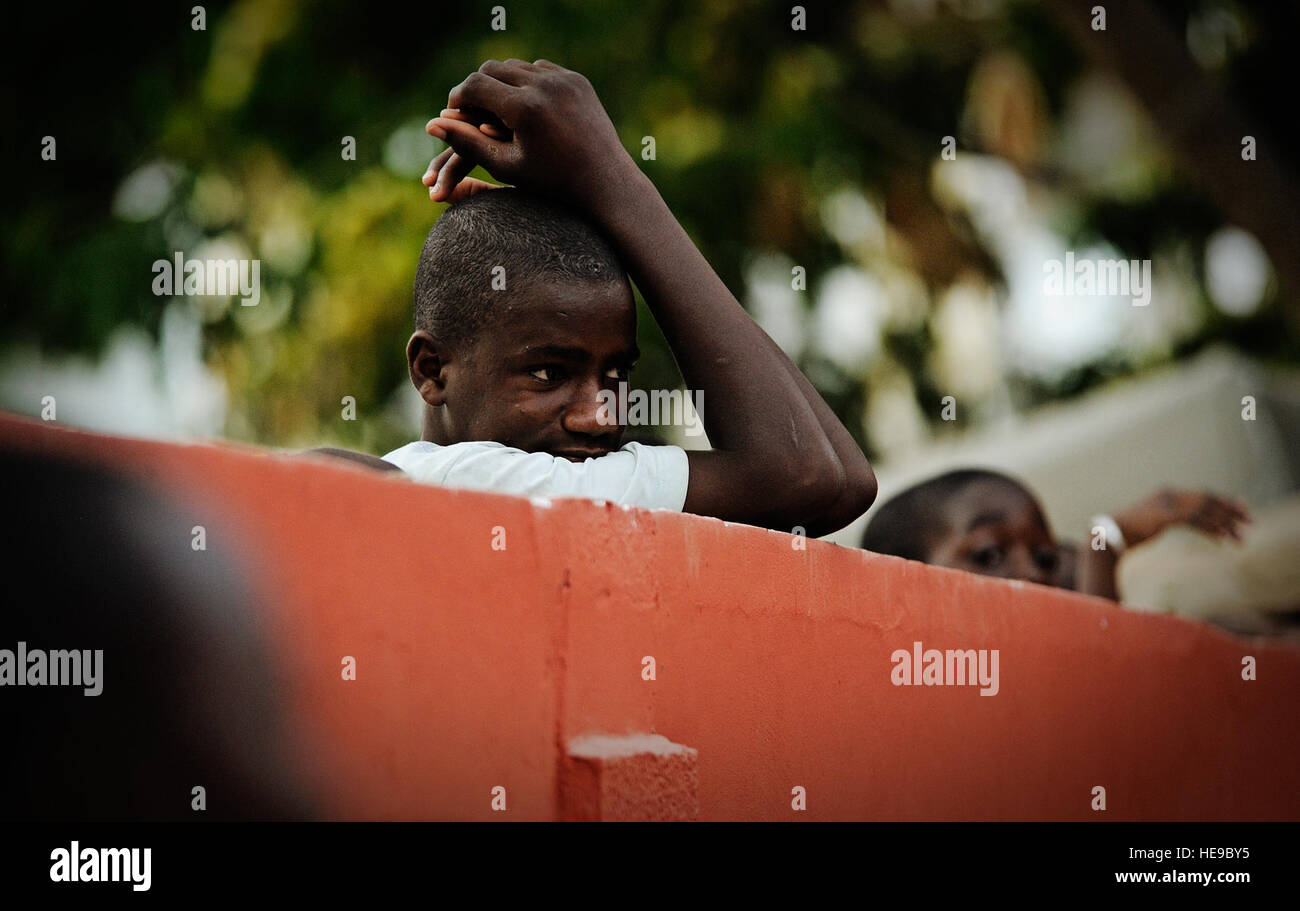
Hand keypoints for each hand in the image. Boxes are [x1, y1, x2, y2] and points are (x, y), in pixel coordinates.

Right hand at [424, 59, 633, 211]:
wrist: (605, 183)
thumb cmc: (551, 184)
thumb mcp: (505, 166)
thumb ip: (468, 143)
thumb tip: (431, 125)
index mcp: (526, 109)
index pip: (475, 86)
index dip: (457, 99)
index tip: (451, 115)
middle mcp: (546, 86)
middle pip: (493, 69)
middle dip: (477, 88)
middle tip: (470, 110)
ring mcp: (565, 79)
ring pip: (516, 67)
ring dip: (501, 83)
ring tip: (493, 109)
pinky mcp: (577, 80)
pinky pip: (541, 70)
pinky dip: (526, 83)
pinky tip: (520, 104)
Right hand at [1114, 488, 1250, 546]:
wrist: (1109, 535)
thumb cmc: (1127, 532)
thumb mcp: (1152, 523)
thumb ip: (1168, 519)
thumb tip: (1178, 522)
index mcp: (1167, 494)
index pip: (1201, 494)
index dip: (1223, 501)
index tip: (1239, 507)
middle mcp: (1170, 495)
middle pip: (1208, 499)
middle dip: (1231, 510)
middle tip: (1249, 520)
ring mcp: (1169, 505)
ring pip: (1205, 511)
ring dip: (1225, 524)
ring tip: (1241, 536)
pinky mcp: (1167, 517)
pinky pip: (1196, 522)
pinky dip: (1212, 530)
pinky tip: (1223, 539)